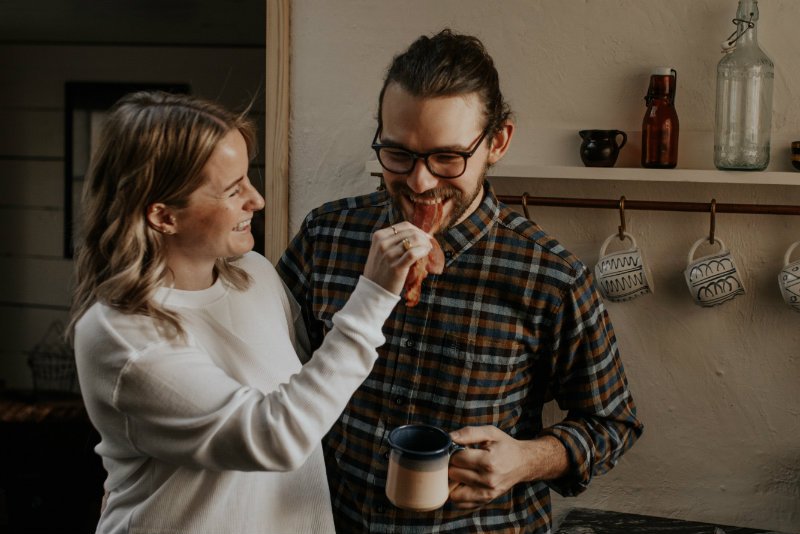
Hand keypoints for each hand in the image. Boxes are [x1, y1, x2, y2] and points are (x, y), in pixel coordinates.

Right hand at [362, 222, 433, 294]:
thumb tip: (416, 234)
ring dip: (425, 244)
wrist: (373, 291)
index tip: (425, 237)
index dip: (418, 230)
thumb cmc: (380, 271)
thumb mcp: (380, 251)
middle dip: (424, 237)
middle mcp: (382, 243)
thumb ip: (392, 241)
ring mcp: (388, 255)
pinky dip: (423, 251)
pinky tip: (426, 253)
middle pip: (411, 232)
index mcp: (379, 236)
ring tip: (428, 250)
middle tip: (429, 245)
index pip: (404, 226)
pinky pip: (413, 253)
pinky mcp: (396, 267)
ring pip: (414, 240)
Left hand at [447, 426, 564, 510]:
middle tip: (460, 460)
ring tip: (460, 471)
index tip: (459, 449)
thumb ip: (469, 433)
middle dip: (453, 465)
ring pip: (454, 492)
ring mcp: (487, 494)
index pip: (457, 459)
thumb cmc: (505, 446)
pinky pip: (461, 504)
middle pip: (454, 474)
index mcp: (489, 462)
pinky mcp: (485, 501)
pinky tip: (463, 483)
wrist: (523, 463)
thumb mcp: (490, 433)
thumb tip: (449, 438)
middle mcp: (488, 481)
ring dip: (453, 482)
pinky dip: (458, 494)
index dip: (454, 452)